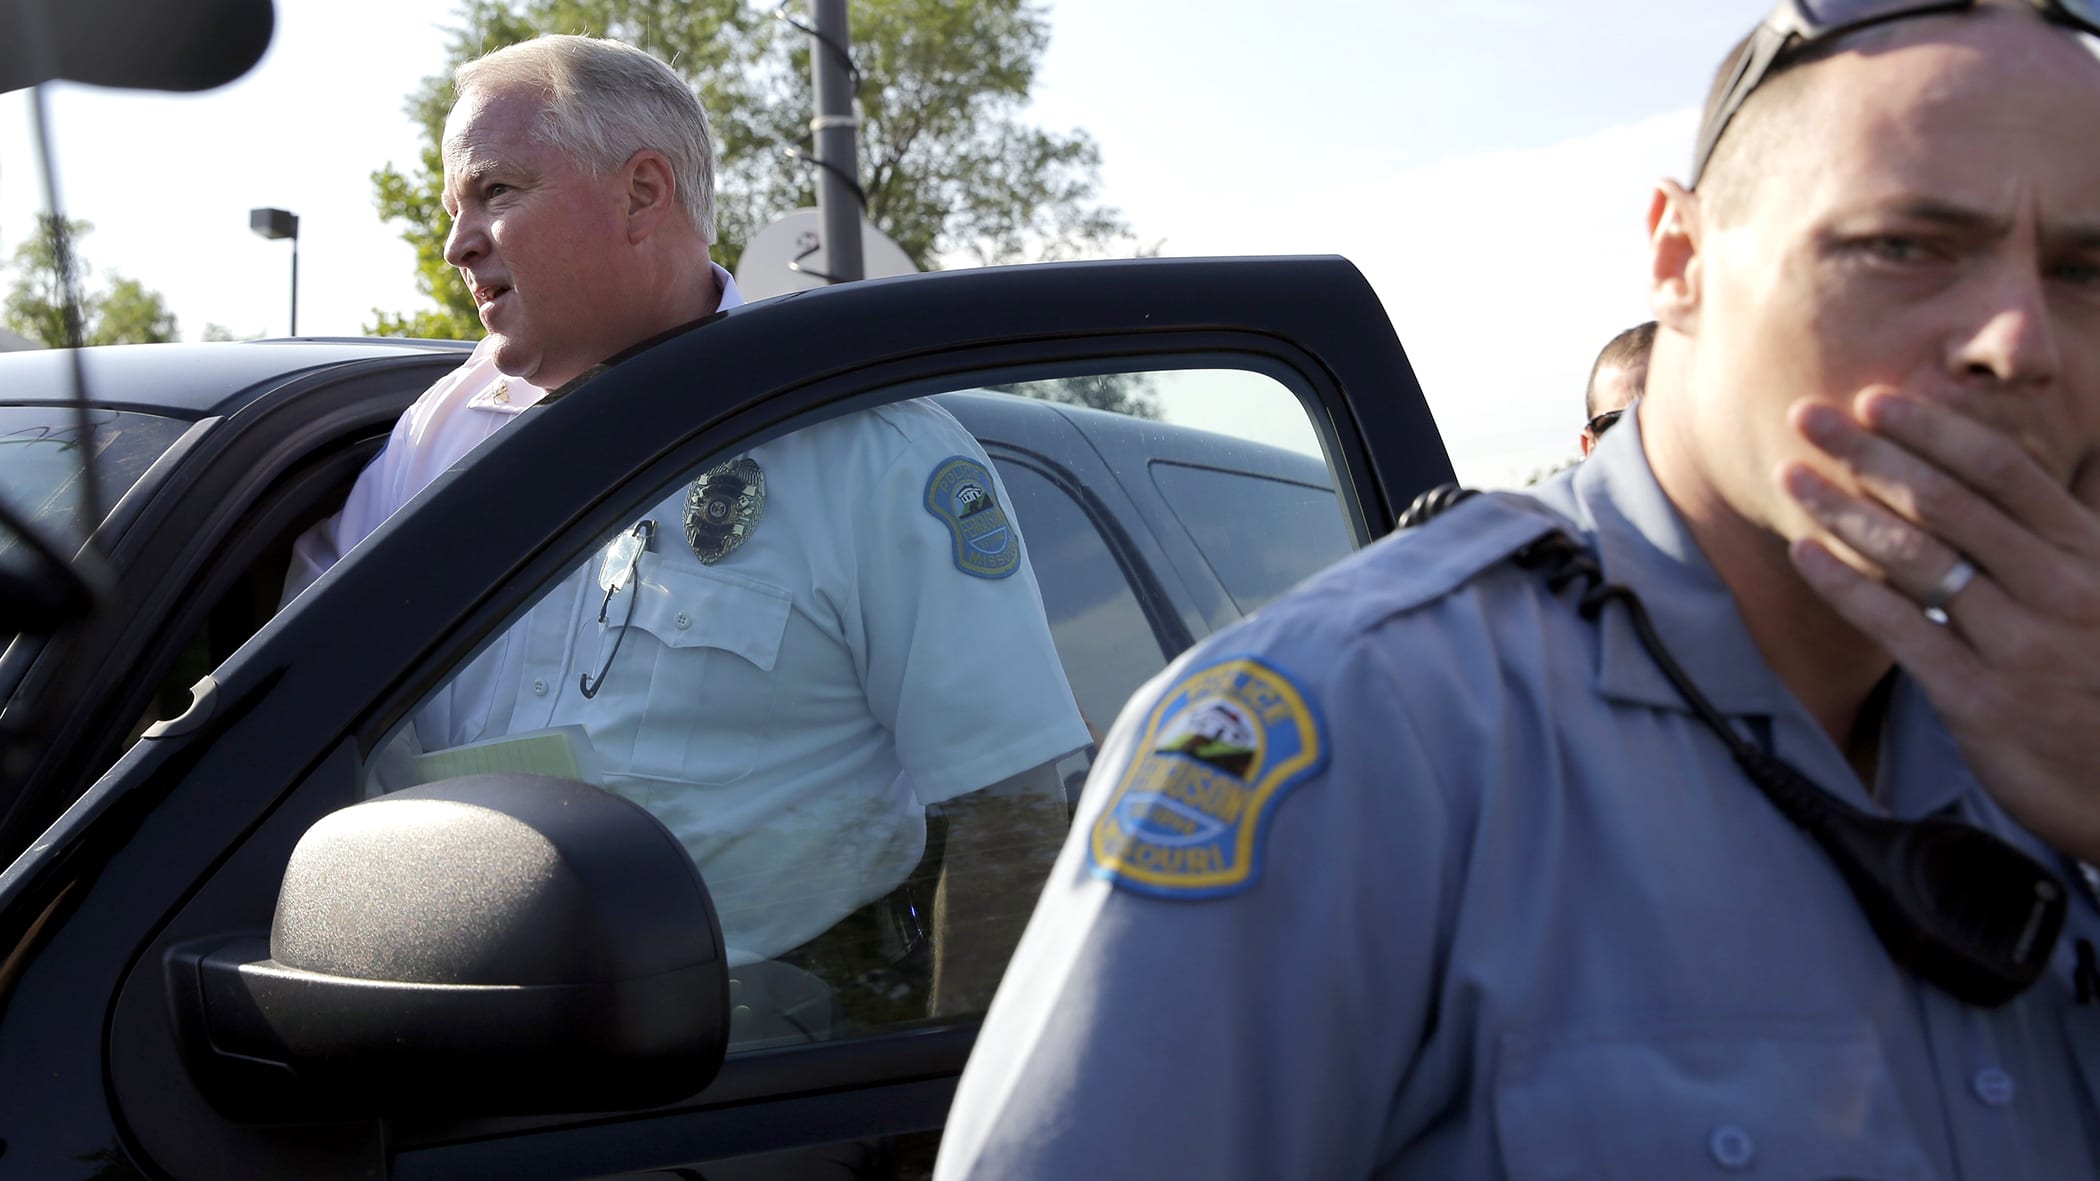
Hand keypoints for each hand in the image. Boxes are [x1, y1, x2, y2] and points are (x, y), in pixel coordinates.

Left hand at [1781, 388, 2099, 861]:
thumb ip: (2065, 544)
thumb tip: (2026, 489)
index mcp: (2088, 554)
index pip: (2002, 471)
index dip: (1934, 429)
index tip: (1874, 400)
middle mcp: (2057, 588)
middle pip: (1947, 500)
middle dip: (1869, 452)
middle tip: (1804, 414)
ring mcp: (2018, 643)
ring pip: (1917, 555)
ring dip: (1843, 507)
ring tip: (1790, 474)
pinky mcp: (1981, 698)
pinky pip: (1901, 629)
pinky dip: (1847, 586)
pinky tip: (1804, 554)